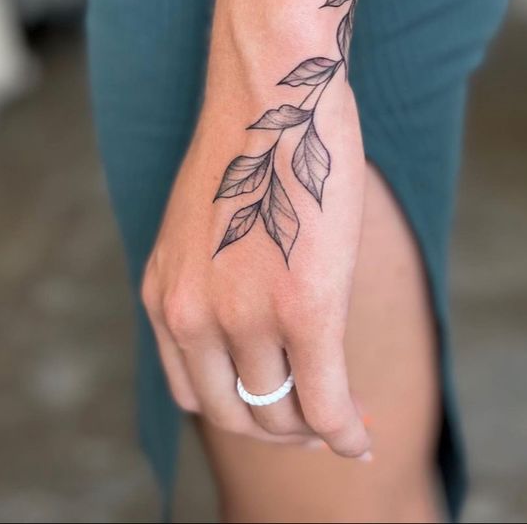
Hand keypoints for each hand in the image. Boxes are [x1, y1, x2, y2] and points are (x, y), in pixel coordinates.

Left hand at [140, 37, 370, 458]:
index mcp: (165, 293)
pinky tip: (362, 435)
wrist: (270, 89)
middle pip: (234, 414)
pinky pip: (325, 401)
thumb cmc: (249, 141)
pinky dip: (345, 430)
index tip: (275, 406)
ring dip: (314, 427)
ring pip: (282, 412)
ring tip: (342, 419)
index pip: (192, 391)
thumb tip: (253, 308)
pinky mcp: (305, 309)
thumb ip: (211, 273)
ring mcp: (246, 316)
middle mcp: (192, 315)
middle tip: (316, 418)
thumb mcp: (202, 218)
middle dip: (277, 427)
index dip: (238, 410)